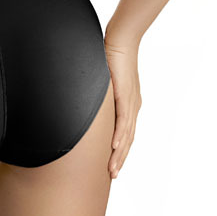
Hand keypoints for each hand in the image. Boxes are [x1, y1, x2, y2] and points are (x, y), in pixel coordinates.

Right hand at [103, 42, 141, 179]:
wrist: (121, 40)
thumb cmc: (111, 55)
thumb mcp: (104, 80)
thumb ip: (99, 94)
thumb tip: (83, 99)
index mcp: (129, 103)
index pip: (125, 132)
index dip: (120, 150)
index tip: (112, 164)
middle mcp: (133, 105)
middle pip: (128, 138)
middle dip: (120, 158)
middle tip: (112, 175)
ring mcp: (131, 101)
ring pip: (126, 134)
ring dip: (119, 153)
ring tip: (113, 169)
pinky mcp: (126, 94)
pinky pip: (123, 119)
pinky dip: (119, 134)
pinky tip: (115, 146)